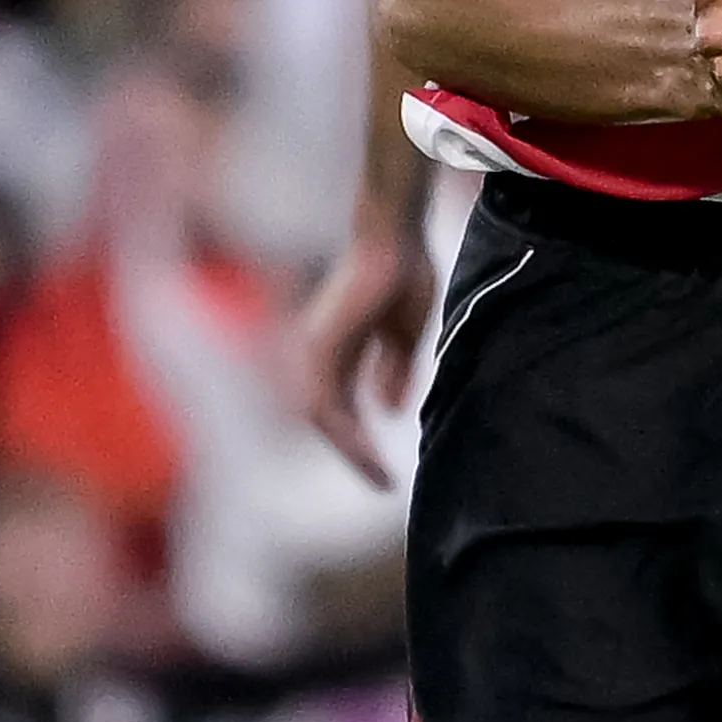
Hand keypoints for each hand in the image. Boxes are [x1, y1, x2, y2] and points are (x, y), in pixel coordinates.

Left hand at [297, 219, 437, 487]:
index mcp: (341, 351)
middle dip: (356, 453)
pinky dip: (345, 430)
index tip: (387, 467)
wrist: (395, 241)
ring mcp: (316, 351)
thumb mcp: (404, 335)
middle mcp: (321, 354)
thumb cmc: (403, 275)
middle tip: (383, 480)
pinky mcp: (321, 348)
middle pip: (331, 419)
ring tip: (379, 474)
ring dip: (351, 449)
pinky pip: (326, 403)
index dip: (363, 439)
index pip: (343, 408)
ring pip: (325, 418)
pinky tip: (366, 448)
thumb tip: (389, 409)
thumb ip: (395, 371)